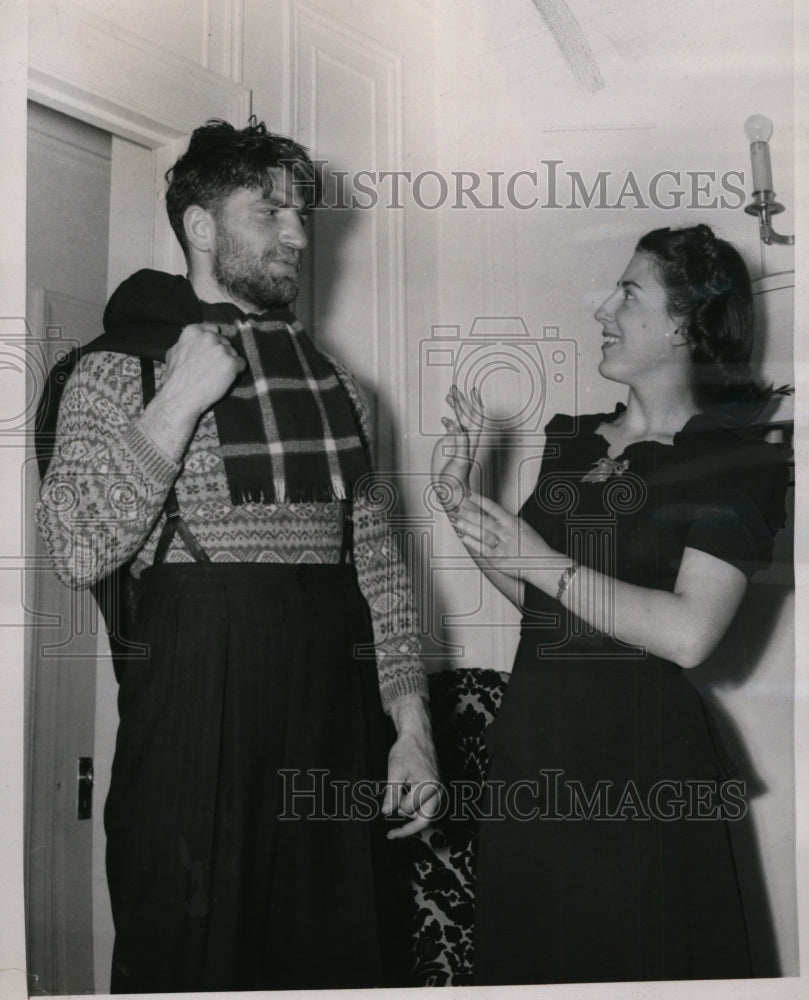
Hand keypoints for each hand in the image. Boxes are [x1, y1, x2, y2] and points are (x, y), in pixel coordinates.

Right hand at [162, 323, 245, 420]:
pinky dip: (237, 371)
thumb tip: (194, 337)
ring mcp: (221, 349)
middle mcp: (208, 337)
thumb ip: (186, 342)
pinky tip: (226, 378)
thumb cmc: (176, 378)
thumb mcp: (173, 353)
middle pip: (224, 342)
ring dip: (228, 363)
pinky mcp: (231, 362)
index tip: (212, 350)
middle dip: (221, 353)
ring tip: (217, 375)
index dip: (213, 342)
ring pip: (233, 353)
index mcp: (193, 332)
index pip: (212, 329)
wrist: (182, 396)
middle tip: (213, 367)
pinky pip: (241, 364)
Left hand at [383, 696, 441, 838]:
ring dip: (412, 820)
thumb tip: (386, 813)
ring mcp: (439, 790)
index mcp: (429, 787)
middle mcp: (438, 791)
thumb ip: (392, 794)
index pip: (408, 810)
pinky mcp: (436, 789)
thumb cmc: (406, 750)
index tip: (383, 810)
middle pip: (424, 820)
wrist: (418, 735)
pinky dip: (416, 811)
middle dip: (407, 828)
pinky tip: (404, 811)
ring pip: (427, 816)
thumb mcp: (395, 771)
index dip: (394, 808)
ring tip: (396, 825)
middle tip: (391, 835)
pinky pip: (428, 807)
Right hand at [431, 384, 483, 511]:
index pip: (475, 417)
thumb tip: (456, 425)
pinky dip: (448, 421)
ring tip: (450, 395)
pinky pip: (450, 430)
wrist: (450, 491)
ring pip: (458, 420)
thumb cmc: (456, 480)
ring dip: (455, 408)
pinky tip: (444, 418)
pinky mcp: (449, 446)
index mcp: (470, 440)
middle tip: (454, 388)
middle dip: (461, 400)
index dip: (474, 403)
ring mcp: (457, 441)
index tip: (471, 391)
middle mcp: (465, 438)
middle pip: (466, 415)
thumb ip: (459, 443)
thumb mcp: (459, 460)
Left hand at [447, 491, 550, 574]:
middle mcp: (507, 532)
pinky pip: (482, 549)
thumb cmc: (534, 546)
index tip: (468, 494)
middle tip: (455, 505)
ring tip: (455, 519)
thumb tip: (489, 513)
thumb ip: (506, 521)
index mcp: (513, 522)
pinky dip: (471, 542)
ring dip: (466, 525)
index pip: (493, 507)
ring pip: (481, 533)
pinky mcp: (498, 559)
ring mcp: (502, 545)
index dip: (479, 500)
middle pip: (483, 519)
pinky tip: (462, 536)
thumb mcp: (522, 527)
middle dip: (467, 512)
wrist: (543, 564)